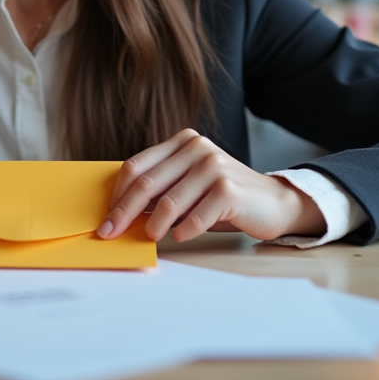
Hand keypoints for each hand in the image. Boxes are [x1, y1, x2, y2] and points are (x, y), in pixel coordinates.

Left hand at [97, 129, 325, 242]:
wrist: (273, 202)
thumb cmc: (223, 198)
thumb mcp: (189, 185)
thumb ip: (161, 189)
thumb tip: (121, 213)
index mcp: (182, 142)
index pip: (136, 166)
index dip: (117, 194)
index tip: (105, 218)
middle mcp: (197, 148)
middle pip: (145, 183)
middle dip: (123, 212)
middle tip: (109, 233)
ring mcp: (214, 166)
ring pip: (168, 202)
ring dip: (154, 225)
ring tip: (150, 237)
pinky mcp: (229, 189)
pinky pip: (195, 217)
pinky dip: (183, 231)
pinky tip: (180, 237)